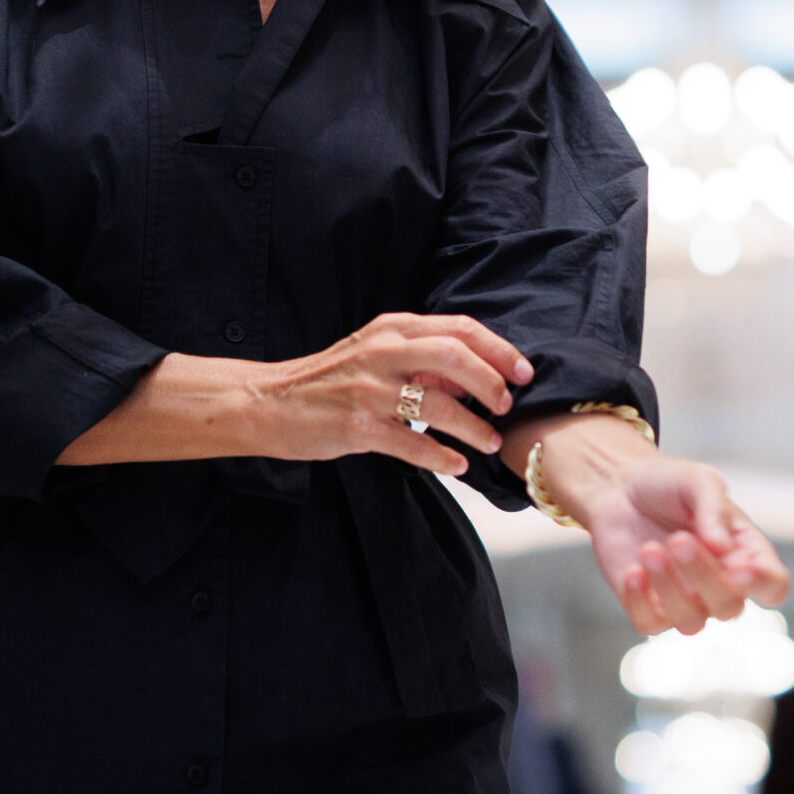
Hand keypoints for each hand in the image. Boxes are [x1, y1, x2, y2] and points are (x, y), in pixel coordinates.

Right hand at [245, 313, 534, 477]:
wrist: (270, 401)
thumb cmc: (330, 379)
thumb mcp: (376, 353)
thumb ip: (422, 358)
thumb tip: (478, 375)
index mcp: (392, 328)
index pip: (459, 328)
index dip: (499, 350)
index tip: (523, 373)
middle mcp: (382, 351)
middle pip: (454, 356)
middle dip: (492, 383)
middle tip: (507, 406)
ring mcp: (368, 389)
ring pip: (437, 404)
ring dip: (472, 427)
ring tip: (487, 442)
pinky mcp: (357, 426)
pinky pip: (411, 444)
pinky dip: (441, 457)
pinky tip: (456, 465)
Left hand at [578, 454, 790, 635]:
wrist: (619, 487)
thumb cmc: (669, 484)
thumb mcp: (697, 480)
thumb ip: (714, 510)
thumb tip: (722, 549)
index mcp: (745, 553)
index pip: (773, 586)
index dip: (764, 585)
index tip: (741, 568)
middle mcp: (720, 584)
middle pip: (729, 607)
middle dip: (704, 576)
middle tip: (678, 539)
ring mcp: (686, 600)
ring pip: (691, 622)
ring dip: (669, 587)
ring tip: (649, 550)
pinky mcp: (649, 608)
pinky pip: (650, 625)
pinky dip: (640, 601)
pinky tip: (633, 571)